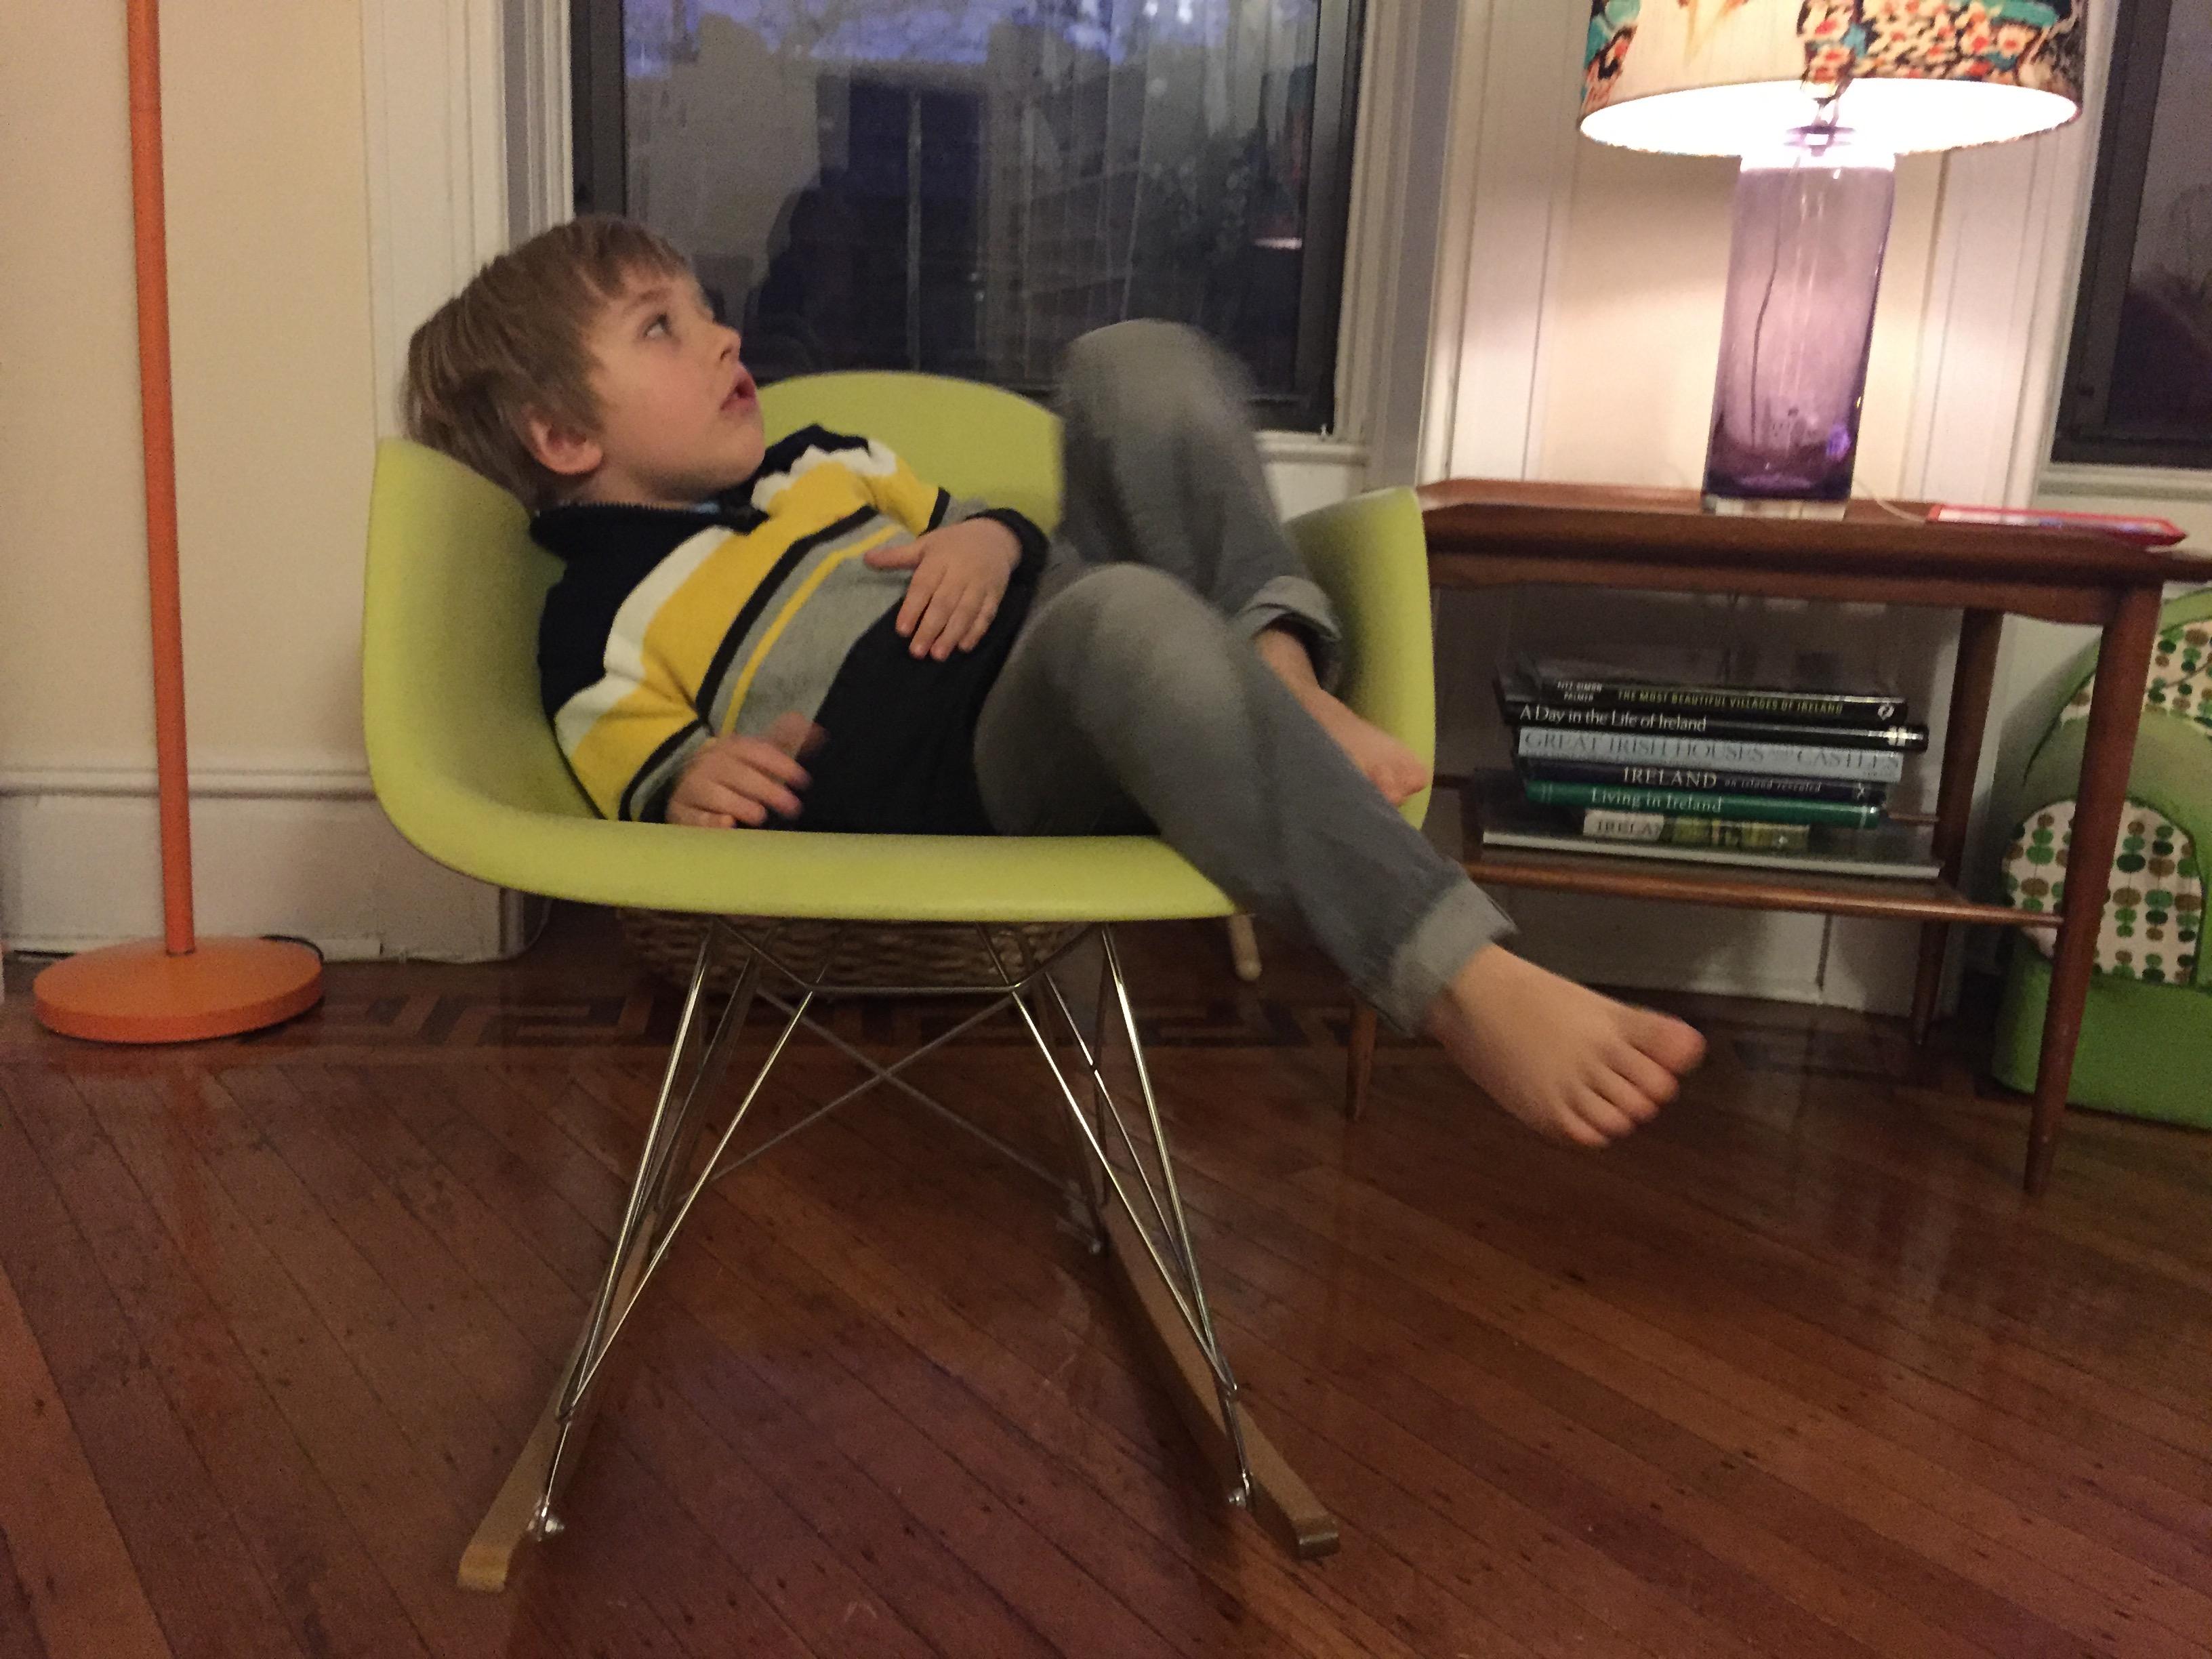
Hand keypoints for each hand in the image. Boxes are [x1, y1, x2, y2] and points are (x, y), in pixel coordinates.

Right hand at [665, 713, 823, 828]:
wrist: (687, 783)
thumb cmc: (734, 771)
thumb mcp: (757, 754)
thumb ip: (785, 742)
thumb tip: (819, 730)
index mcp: (731, 748)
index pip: (755, 751)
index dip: (779, 763)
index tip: (803, 779)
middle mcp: (711, 764)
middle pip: (738, 774)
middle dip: (766, 789)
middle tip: (792, 806)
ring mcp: (693, 788)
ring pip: (715, 794)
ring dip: (739, 804)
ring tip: (760, 816)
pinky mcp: (681, 812)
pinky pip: (694, 817)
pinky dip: (710, 822)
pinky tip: (728, 825)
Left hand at [864, 518, 1020, 659]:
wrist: (995, 537)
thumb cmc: (952, 544)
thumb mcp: (925, 544)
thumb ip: (897, 556)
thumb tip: (866, 558)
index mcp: (939, 560)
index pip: (924, 586)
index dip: (913, 608)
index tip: (902, 630)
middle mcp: (960, 573)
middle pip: (944, 603)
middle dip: (930, 628)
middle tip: (916, 652)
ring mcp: (979, 585)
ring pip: (965, 612)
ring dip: (952, 635)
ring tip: (938, 655)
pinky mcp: (995, 595)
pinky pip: (986, 615)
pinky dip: (976, 632)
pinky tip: (964, 647)